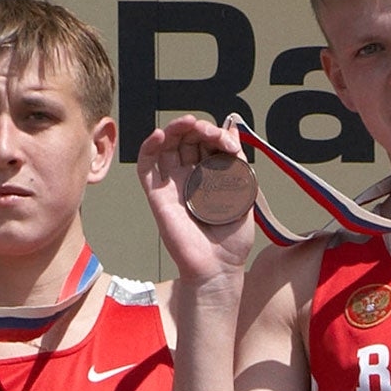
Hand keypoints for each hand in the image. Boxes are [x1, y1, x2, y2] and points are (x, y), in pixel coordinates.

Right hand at [135, 114, 253, 295]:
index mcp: (211, 177)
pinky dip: (149, 147)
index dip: (217, 135)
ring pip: (167, 146)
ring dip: (176, 129)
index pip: (208, 143)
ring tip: (189, 123)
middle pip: (187, 139)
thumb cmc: (233, 239)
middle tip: (209, 133)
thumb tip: (231, 133)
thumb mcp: (244, 194)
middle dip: (198, 128)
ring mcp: (172, 185)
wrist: (218, 267)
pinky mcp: (157, 196)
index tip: (229, 144)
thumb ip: (237, 164)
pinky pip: (146, 167)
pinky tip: (160, 135)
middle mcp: (190, 178)